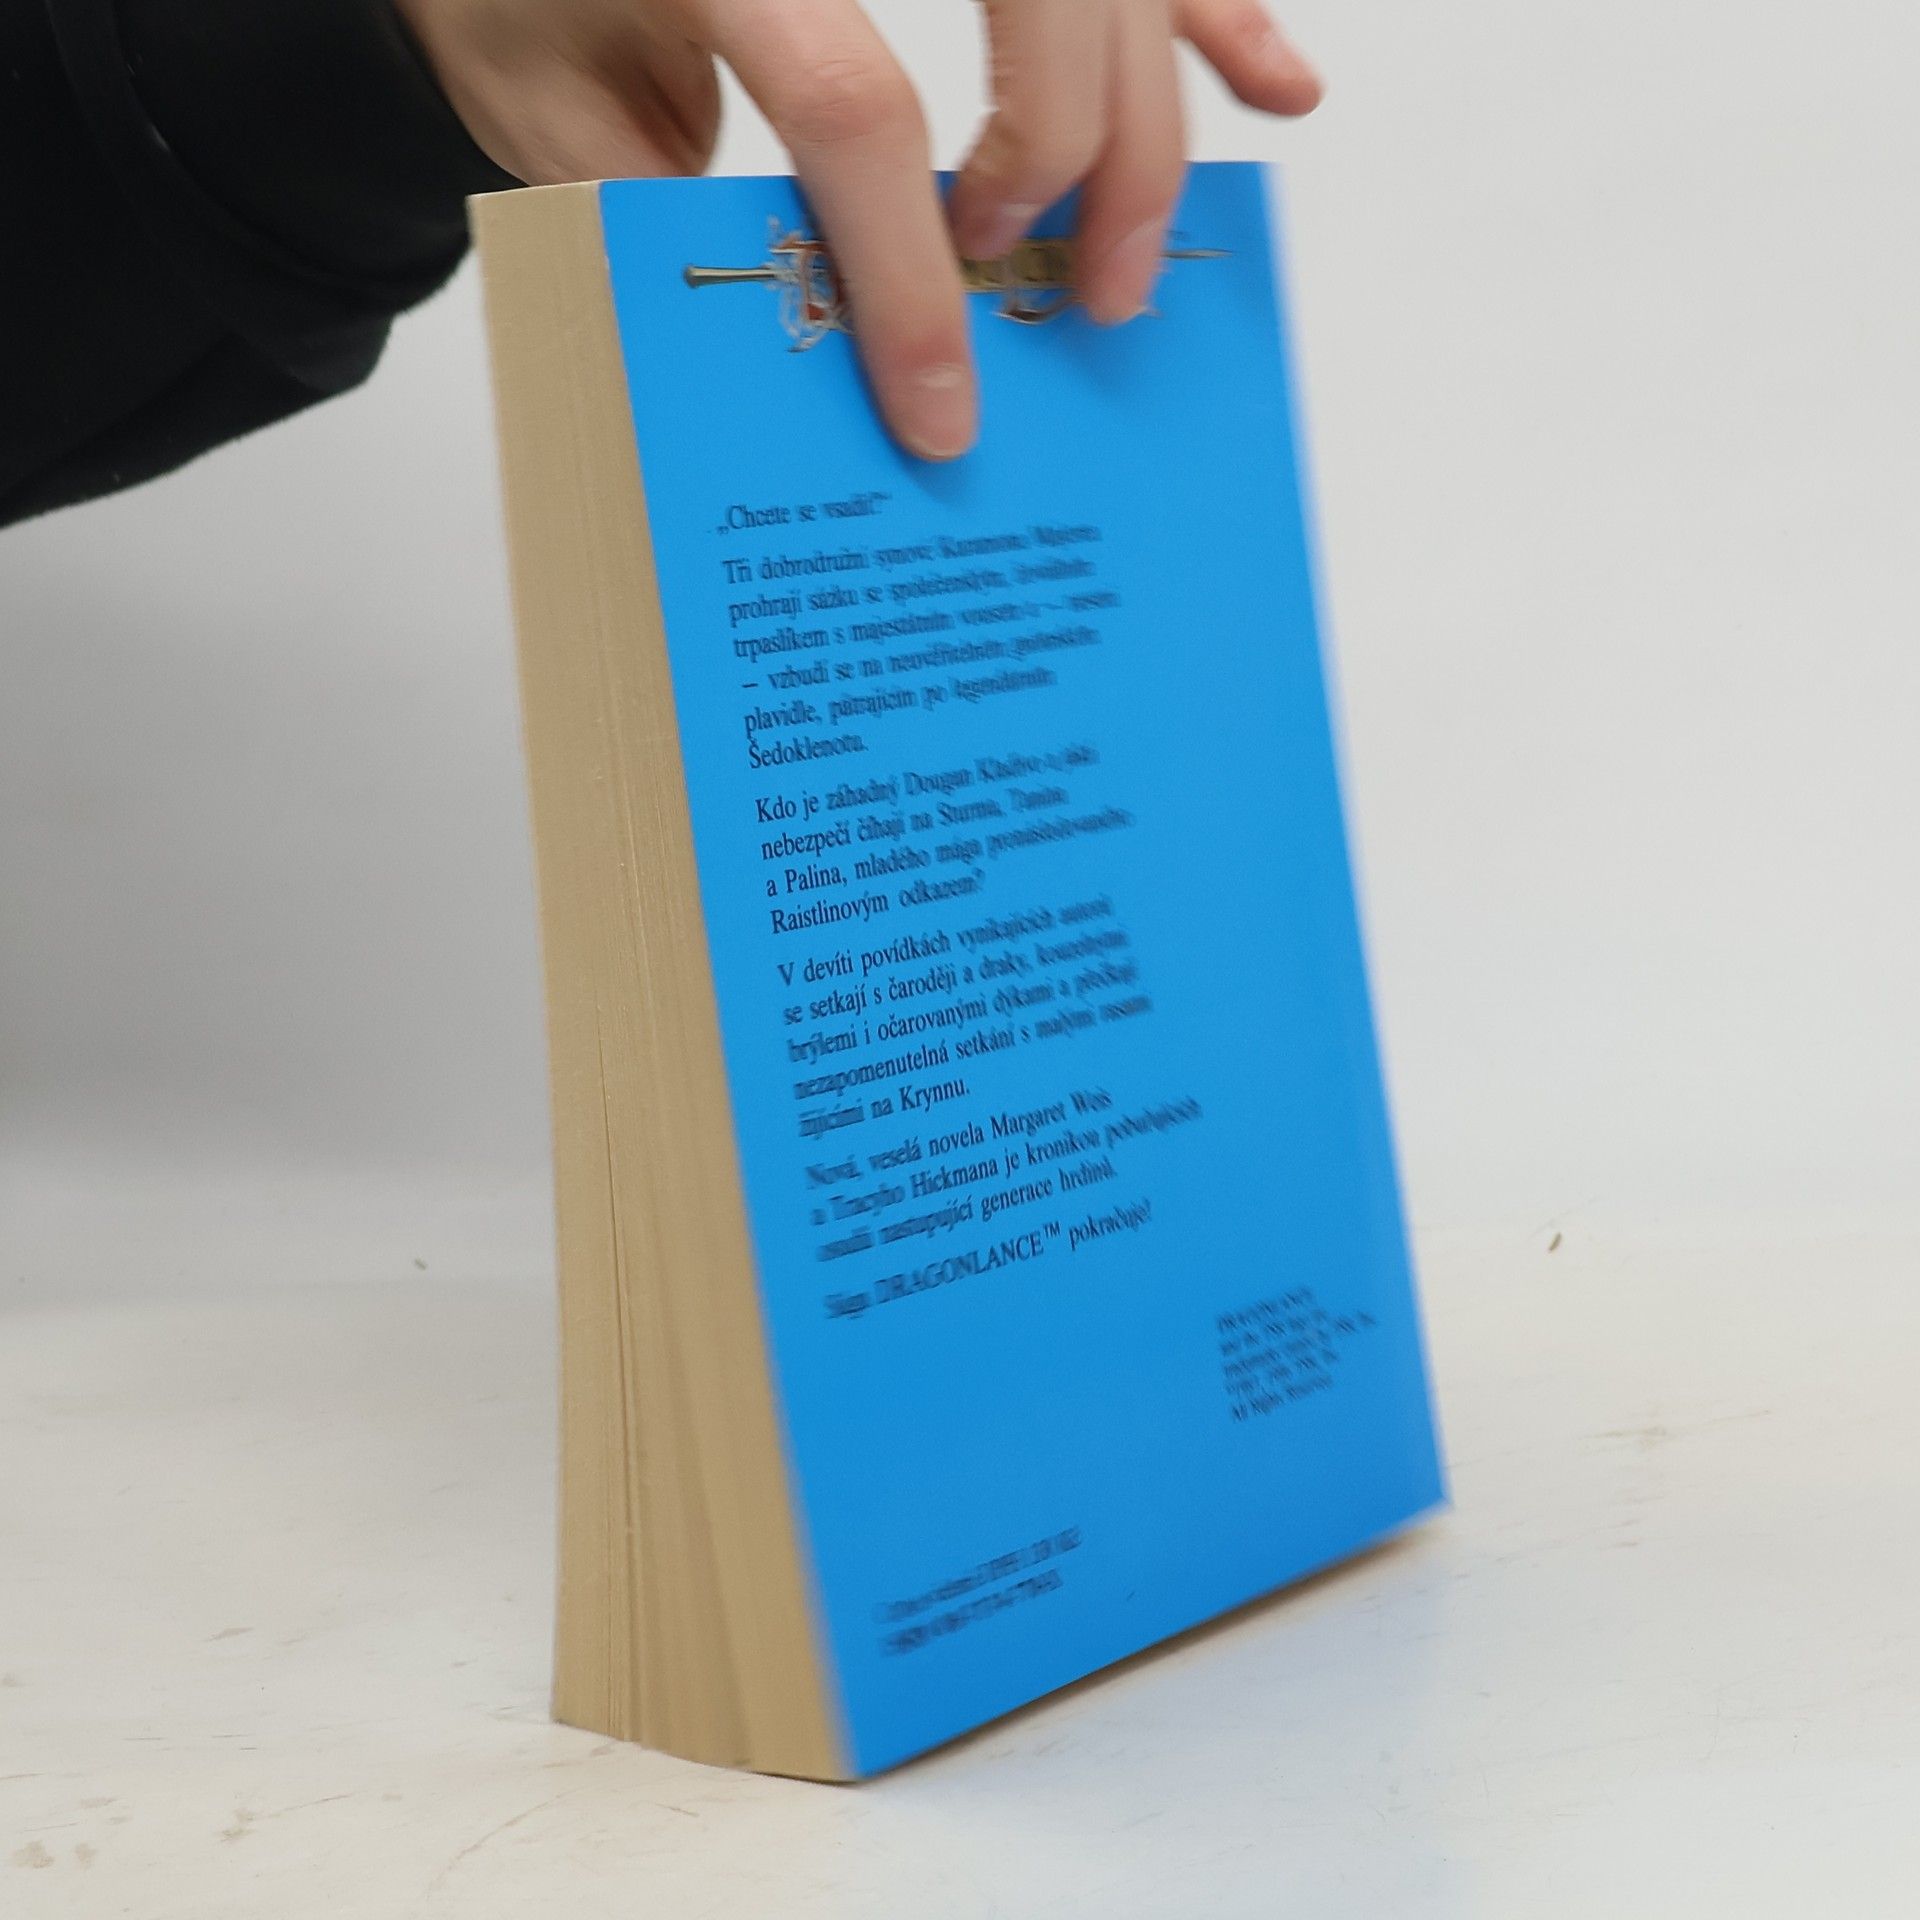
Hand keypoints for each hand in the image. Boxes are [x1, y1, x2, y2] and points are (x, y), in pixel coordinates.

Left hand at [397, 0, 1321, 458]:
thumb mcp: (549, 121)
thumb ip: (675, 218)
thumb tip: (827, 344)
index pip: (854, 103)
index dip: (906, 273)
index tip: (941, 406)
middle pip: (1046, 0)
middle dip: (1077, 169)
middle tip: (1074, 305)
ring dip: (1151, 116)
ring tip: (1128, 260)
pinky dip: (1208, 13)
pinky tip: (1273, 83)